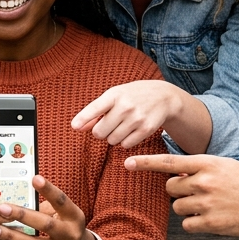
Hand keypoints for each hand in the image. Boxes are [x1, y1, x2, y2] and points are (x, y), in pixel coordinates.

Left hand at [0, 175, 93, 239]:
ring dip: (11, 235)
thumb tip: (18, 193)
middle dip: (22, 216)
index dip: (49, 190)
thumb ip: (46, 206)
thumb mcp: (64, 215)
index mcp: (75, 217)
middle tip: (2, 208)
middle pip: (46, 225)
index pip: (62, 201)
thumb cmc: (65, 227)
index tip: (35, 178)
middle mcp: (70, 235)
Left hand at [71, 80, 192, 147]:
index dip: (83, 118)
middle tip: (108, 125)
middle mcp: (126, 106)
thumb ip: (96, 110)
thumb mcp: (115, 96)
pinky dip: (125, 141)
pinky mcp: (146, 130)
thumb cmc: (133, 95)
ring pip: (112, 140)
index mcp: (115, 94)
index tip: (74, 126)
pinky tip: (131, 130)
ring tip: (121, 126)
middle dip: (100, 131)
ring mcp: (137, 118)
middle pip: (100, 132)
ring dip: (113, 137)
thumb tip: (77, 126)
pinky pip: (125, 145)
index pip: (95, 108)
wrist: (164, 96)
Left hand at [125, 154, 238, 236]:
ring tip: (210, 205)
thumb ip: (200, 168)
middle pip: (170, 187)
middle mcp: (204, 182)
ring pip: (177, 207)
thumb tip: (177, 174)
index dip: (146, 162)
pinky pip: (187, 224)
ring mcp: (206, 203)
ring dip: (188, 207)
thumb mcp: (225, 166)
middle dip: (178, 190)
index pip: (169, 162)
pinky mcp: (210, 223)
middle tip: (197, 192)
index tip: (127, 162)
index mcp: (208, 163)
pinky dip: (195, 223)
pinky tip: (213, 218)